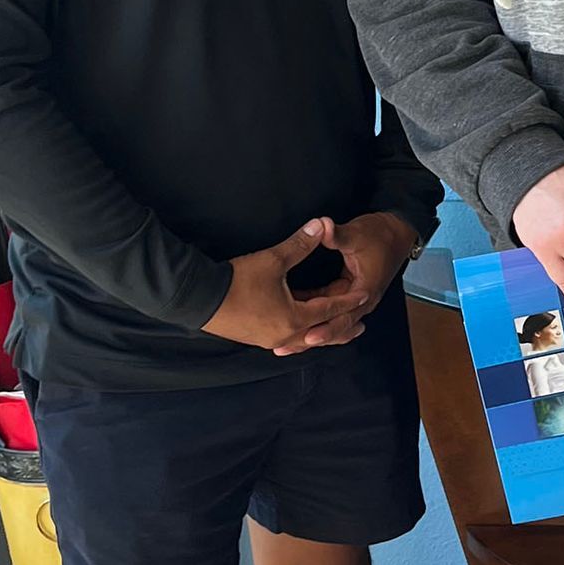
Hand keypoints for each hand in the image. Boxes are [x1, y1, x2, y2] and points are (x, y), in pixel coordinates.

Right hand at [202, 219, 364, 353]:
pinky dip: (301, 334)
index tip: (364, 294)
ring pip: (304, 339)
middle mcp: (285, 335)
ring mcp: (270, 340)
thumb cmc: (238, 280)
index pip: (330, 309)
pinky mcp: (257, 338)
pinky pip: (288, 339)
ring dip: (321, 333)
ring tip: (335, 329)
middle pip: (321, 334)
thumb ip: (300, 244)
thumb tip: (322, 224)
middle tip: (360, 327)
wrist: (199, 298)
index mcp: (294, 319)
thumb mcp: (273, 260)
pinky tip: (302, 328)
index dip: (348, 300)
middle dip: (341, 328)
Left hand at [268, 210, 417, 355]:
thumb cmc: (380, 235)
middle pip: (335, 327)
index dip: (326, 328)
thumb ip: (338, 235)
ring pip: (331, 322)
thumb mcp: (357, 234)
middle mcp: (361, 301)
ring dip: (311, 332)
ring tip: (285, 346)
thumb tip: (322, 226)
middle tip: (285, 348)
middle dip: (312, 338)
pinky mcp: (347, 295)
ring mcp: (354, 300)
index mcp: (365, 291)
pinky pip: (330, 312)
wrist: (396, 233)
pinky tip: (295, 323)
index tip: (308, 336)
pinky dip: (314, 319)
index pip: (345, 317)